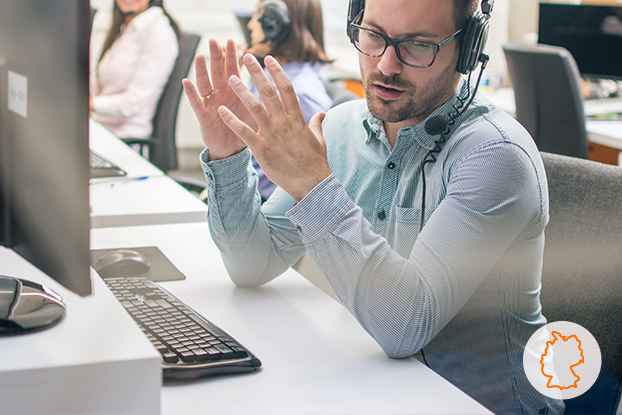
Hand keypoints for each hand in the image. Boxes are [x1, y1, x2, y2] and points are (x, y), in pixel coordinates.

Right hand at [182, 38, 256, 160]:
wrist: (234, 150)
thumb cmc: (246, 129)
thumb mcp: (256, 112)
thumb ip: (263, 98)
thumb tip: (282, 87)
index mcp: (235, 92)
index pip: (233, 70)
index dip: (232, 57)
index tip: (233, 41)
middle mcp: (221, 94)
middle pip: (217, 72)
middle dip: (216, 57)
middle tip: (214, 41)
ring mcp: (211, 104)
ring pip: (205, 84)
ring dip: (201, 70)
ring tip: (199, 56)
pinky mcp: (204, 117)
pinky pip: (196, 104)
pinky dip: (191, 93)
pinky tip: (186, 82)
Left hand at [217, 54, 331, 202]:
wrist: (311, 184)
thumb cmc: (315, 163)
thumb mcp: (318, 139)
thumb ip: (316, 124)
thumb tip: (321, 113)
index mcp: (297, 119)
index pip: (286, 88)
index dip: (277, 71)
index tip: (269, 58)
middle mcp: (284, 123)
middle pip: (268, 92)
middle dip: (257, 72)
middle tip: (246, 57)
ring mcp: (272, 135)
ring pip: (254, 107)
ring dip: (241, 91)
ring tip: (230, 78)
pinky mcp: (261, 149)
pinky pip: (243, 131)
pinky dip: (232, 120)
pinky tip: (221, 111)